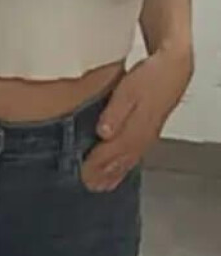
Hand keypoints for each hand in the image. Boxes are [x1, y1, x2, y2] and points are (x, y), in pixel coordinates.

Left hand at [80, 46, 193, 191]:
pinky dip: (125, 166)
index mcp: (135, 128)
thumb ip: (115, 112)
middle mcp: (142, 137)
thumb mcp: (128, 90)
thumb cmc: (149, 77)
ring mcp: (147, 136)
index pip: (112, 151)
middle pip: (120, 160)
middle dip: (103, 173)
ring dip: (114, 173)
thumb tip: (103, 133)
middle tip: (88, 184)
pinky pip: (135, 155)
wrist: (173, 70)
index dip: (97, 164)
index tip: (82, 173)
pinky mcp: (149, 132)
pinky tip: (120, 169)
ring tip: (101, 185)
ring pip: (129, 160)